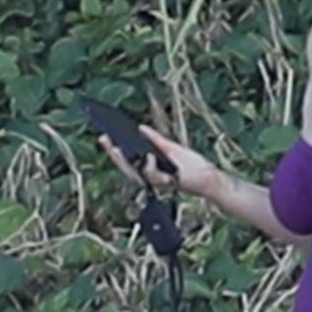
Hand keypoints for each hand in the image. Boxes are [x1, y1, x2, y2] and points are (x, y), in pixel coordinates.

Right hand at [97, 122, 219, 200]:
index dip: (114, 150)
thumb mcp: (170, 148)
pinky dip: (149, 166)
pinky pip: (154, 176)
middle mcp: (150, 178)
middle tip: (103, 138)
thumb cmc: (190, 165)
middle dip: (113, 153)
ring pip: (136, 173)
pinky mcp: (168, 183)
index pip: (127, 160)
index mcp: (149, 169)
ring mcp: (158, 182)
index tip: (104, 135)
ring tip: (115, 146)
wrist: (208, 177)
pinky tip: (147, 154)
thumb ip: (155, 139)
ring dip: (124, 160)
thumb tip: (139, 128)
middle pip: (126, 167)